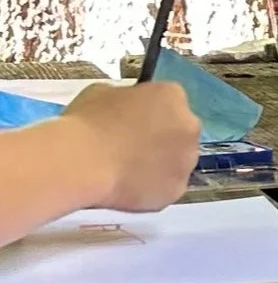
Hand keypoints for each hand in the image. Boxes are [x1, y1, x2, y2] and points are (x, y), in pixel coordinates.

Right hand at [59, 80, 201, 210]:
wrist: (83, 162)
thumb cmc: (88, 122)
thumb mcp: (102, 93)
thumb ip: (126, 98)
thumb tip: (126, 109)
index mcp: (173, 96)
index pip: (170, 101)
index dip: (151, 112)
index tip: (134, 121)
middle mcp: (189, 126)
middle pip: (181, 131)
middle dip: (162, 138)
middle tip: (133, 147)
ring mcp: (187, 161)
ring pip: (178, 161)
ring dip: (161, 164)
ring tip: (129, 170)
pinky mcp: (177, 189)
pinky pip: (168, 186)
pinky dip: (153, 187)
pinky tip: (129, 187)